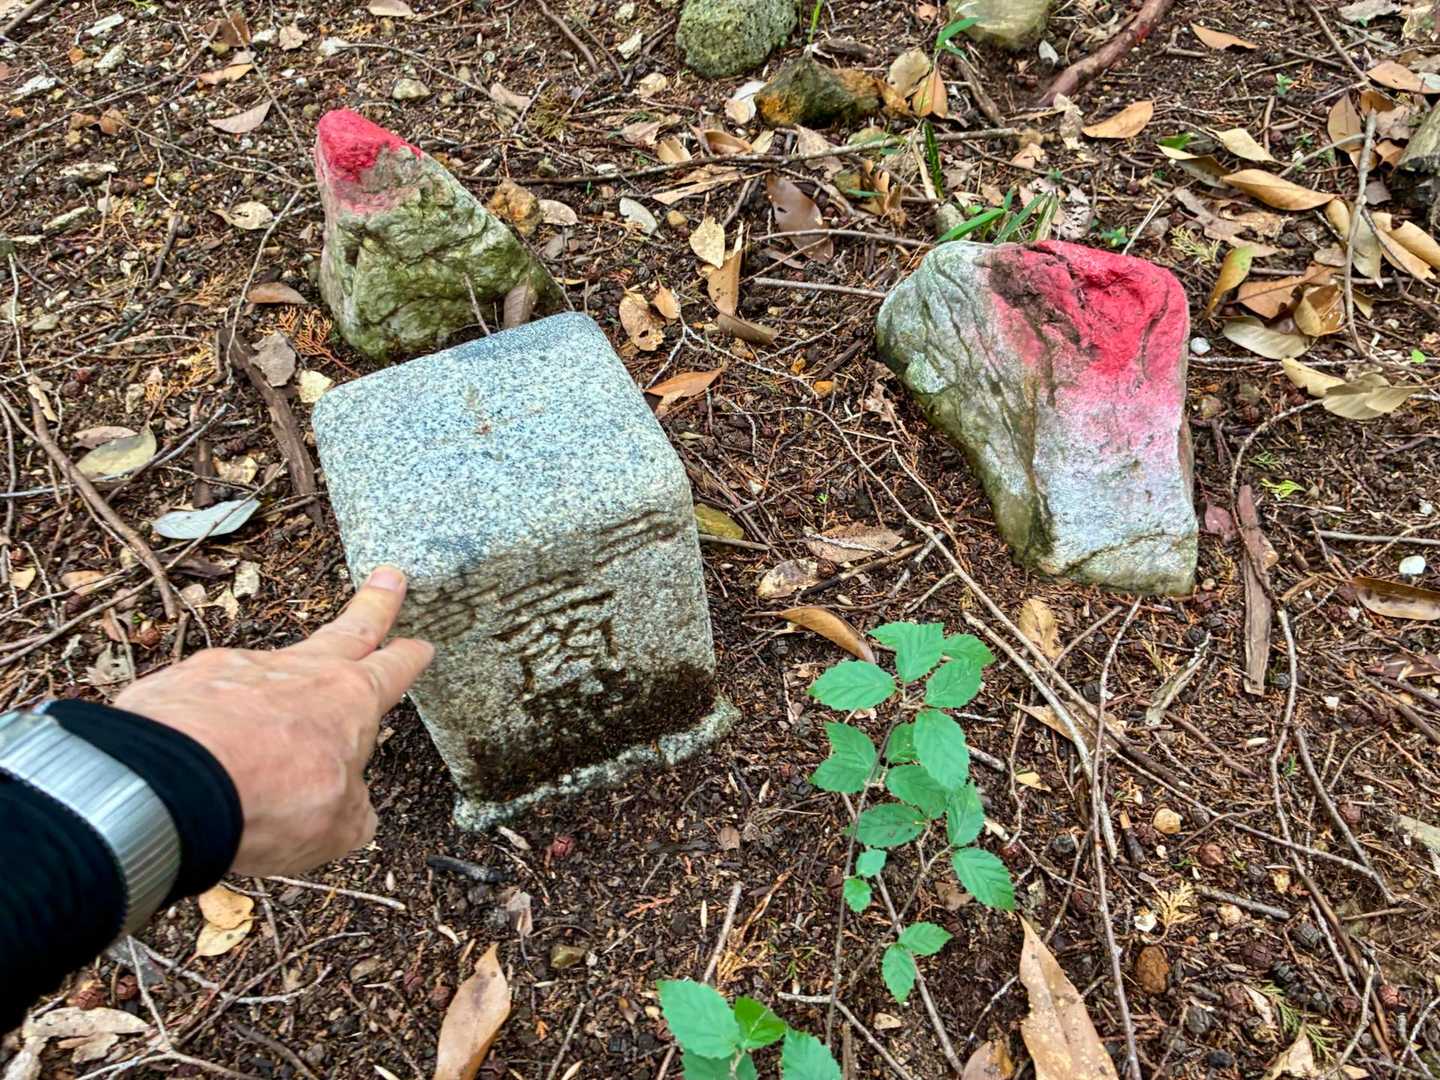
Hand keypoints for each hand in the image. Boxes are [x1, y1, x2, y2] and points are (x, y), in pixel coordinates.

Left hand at [114, 567, 433, 876]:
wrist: (169, 786)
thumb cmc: (270, 803)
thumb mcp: (336, 830)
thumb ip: (349, 813)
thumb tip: (354, 812)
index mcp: (350, 700)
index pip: (393, 670)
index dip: (410, 657)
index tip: (421, 644)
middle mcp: (299, 672)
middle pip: (347, 631)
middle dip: (374, 604)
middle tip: (389, 577)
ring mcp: (239, 669)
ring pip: (267, 673)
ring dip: (270, 691)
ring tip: (257, 736)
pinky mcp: (183, 680)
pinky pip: (205, 698)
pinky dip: (207, 719)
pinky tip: (196, 750)